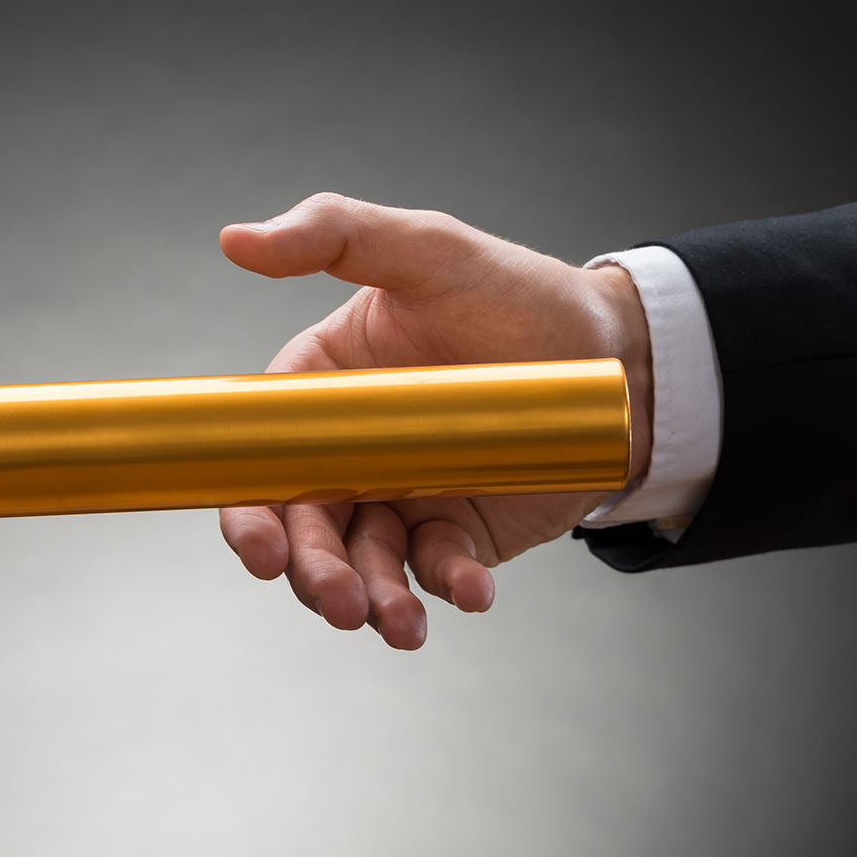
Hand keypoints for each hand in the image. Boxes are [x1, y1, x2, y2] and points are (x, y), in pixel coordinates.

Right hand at [218, 193, 652, 649]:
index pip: (260, 458)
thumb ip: (333, 233)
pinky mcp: (458, 531)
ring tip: (398, 624)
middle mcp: (349, 452)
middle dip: (313, 574)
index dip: (247, 509)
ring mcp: (400, 497)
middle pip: (305, 527)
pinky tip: (470, 592)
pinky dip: (448, 588)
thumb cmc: (515, 294)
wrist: (620, 355)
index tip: (258, 546)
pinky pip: (438, 571)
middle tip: (339, 600)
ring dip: (373, 599)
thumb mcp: (426, 249)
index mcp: (322, 390)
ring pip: (364, 563)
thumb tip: (235, 240)